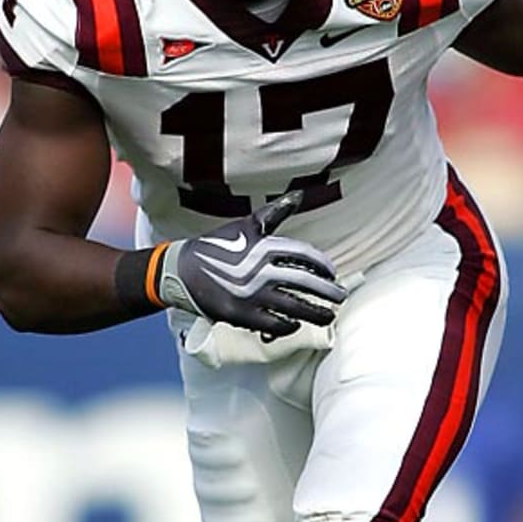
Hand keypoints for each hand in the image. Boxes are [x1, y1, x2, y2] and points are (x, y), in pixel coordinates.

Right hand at [156, 192, 347, 336]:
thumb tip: (299, 196)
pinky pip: (274, 324)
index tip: (332, 274)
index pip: (305, 256)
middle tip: (340, 298)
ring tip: (328, 316)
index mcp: (265, 246)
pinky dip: (288, 325)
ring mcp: (252, 295)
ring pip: (295, 307)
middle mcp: (262, 270)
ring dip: (316, 313)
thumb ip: (275, 212)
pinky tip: (296, 324)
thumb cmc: (218, 246)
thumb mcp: (247, 225)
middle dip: (327, 292)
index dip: (323, 266)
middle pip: (306, 283)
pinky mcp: (242, 315)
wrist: (182, 271)